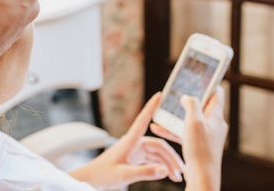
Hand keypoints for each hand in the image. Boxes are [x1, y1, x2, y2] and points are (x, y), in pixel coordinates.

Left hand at [70, 93, 184, 189]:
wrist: (92, 179)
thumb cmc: (104, 175)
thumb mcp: (125, 175)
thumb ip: (145, 172)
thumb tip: (165, 170)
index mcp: (130, 141)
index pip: (143, 120)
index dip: (152, 107)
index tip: (160, 94)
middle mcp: (133, 143)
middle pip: (158, 145)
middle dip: (171, 157)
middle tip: (182, 171)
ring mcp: (134, 150)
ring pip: (156, 153)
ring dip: (167, 164)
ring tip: (177, 177)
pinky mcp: (134, 158)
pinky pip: (152, 159)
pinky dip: (161, 166)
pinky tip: (168, 175)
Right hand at [151, 87, 226, 190]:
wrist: (201, 176)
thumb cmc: (200, 149)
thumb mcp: (194, 121)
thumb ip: (191, 104)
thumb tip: (187, 96)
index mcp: (215, 117)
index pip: (216, 94)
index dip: (209, 83)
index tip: (200, 75)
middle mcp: (212, 124)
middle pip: (201, 105)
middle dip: (187, 98)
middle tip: (177, 89)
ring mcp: (205, 135)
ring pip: (189, 119)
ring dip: (176, 114)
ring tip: (163, 108)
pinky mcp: (197, 144)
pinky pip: (183, 131)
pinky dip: (172, 128)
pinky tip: (157, 127)